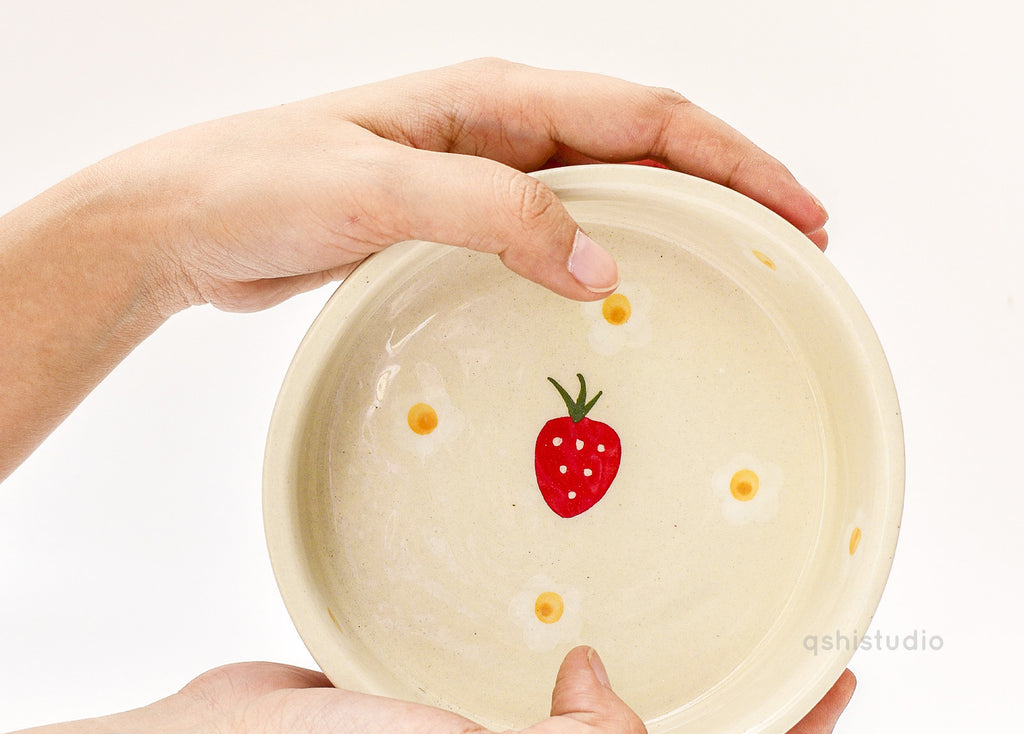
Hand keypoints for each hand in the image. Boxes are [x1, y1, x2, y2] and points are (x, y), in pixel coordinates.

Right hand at [0, 646, 852, 733]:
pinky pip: (556, 689)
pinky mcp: (468, 712)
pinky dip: (594, 661)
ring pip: (618, 726)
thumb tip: (623, 696)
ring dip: (672, 689)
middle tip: (789, 655)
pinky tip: (593, 619)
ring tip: (712, 634)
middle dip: (746, 721)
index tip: (829, 689)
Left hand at [105, 57, 827, 313]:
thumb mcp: (381, 192)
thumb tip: (600, 260)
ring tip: (726, 277)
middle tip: (786, 252)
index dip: (733, 164)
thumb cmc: (264, 187)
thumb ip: (492, 215)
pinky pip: (553, 237)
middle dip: (725, 193)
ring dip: (672, 227)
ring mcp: (479, 178)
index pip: (648, 118)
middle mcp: (498, 130)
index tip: (794, 216)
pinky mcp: (456, 226)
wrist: (189, 221)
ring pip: (605, 194)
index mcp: (494, 100)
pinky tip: (617, 300)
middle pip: (644, 150)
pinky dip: (602, 260)